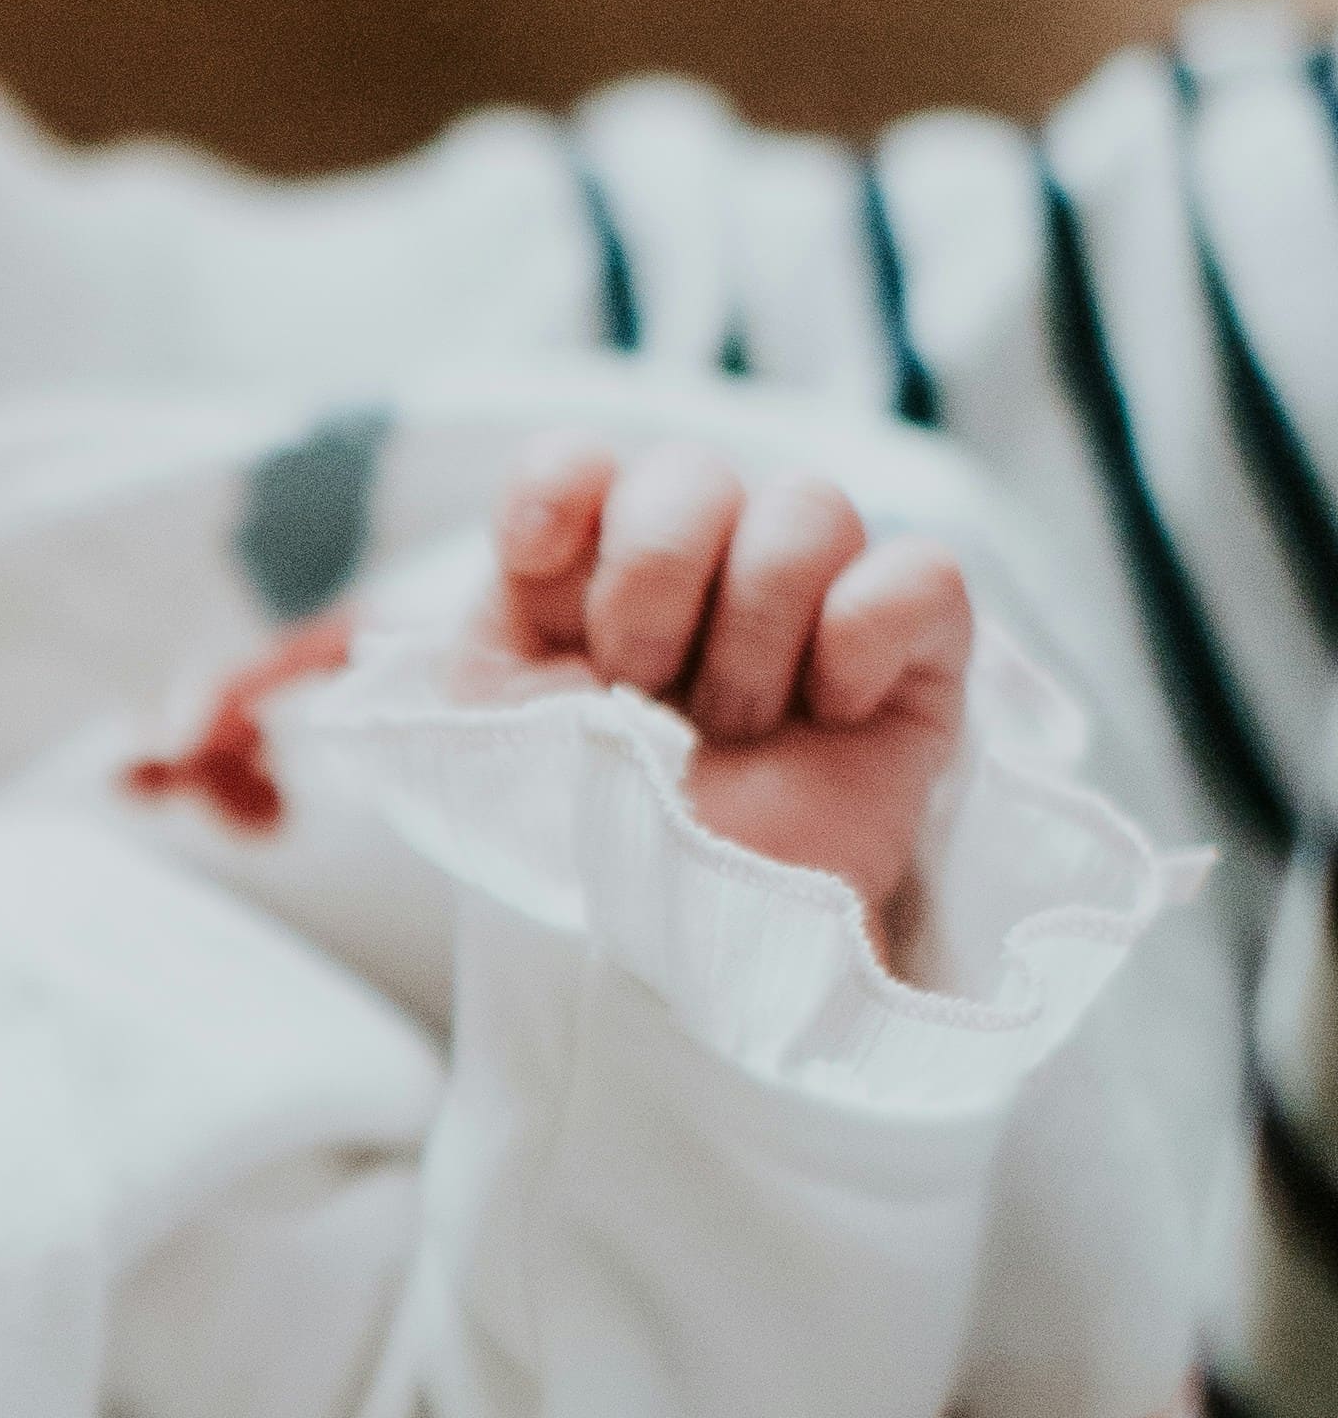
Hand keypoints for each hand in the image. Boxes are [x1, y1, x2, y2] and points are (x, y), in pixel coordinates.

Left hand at [472, 434, 972, 942]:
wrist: (677, 955)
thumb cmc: (583, 841)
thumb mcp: (494, 727)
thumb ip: (503, 614)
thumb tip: (541, 536)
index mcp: (591, 574)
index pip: (584, 461)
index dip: (562, 482)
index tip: (531, 559)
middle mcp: (706, 569)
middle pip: (692, 472)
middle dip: (652, 577)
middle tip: (639, 687)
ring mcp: (813, 602)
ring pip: (808, 504)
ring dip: (752, 626)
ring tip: (734, 728)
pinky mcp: (913, 656)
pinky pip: (923, 572)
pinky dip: (865, 631)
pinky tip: (831, 710)